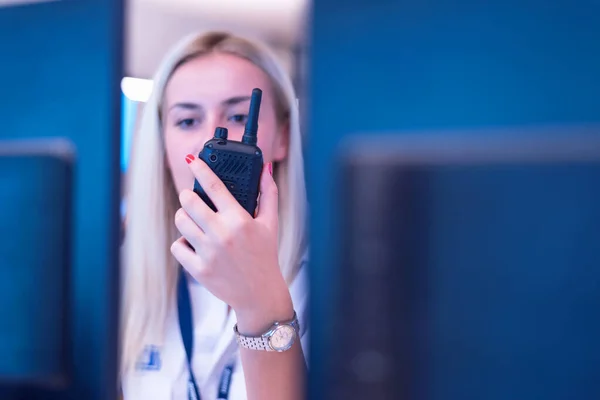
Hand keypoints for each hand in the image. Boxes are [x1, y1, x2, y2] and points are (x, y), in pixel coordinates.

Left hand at [170, 156, 293, 333]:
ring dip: (184, 217)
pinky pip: (177, 246)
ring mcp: (208, 252)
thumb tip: (265, 169)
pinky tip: (193, 242)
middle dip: (188, 195)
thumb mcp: (270, 223)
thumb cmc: (265, 256)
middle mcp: (222, 234)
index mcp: (239, 220)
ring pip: (181, 221)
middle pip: (190, 202)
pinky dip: (182, 242)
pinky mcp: (198, 269)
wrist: (260, 293)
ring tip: (192, 220)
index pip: (214, 186)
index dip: (200, 169)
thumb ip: (268, 194)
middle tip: (191, 197)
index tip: (191, 160)